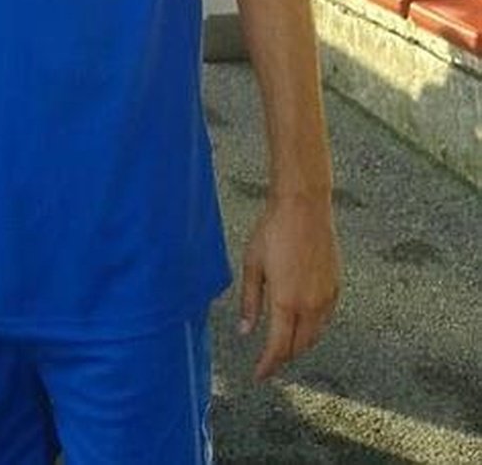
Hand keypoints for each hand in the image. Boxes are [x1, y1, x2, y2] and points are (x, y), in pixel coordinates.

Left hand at [239, 193, 340, 380]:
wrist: (303, 207)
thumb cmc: (274, 230)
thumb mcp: (252, 265)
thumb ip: (250, 301)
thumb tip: (246, 330)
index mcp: (287, 302)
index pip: (279, 348)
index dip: (268, 366)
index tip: (259, 375)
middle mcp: (311, 305)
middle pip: (299, 346)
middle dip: (283, 357)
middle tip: (268, 360)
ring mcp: (327, 296)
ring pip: (315, 335)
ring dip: (299, 344)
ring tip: (283, 343)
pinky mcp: (336, 286)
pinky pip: (325, 319)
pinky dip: (313, 328)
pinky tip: (301, 321)